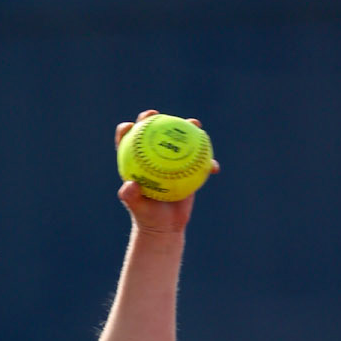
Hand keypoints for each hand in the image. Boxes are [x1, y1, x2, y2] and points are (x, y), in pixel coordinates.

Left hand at [114, 110, 218, 235]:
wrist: (163, 225)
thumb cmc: (147, 216)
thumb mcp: (137, 208)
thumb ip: (130, 196)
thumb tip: (130, 184)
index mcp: (137, 161)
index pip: (128, 140)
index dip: (127, 130)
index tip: (131, 126)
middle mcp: (153, 155)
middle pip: (152, 130)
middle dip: (152, 117)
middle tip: (156, 115)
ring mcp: (171, 159)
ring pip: (179, 138)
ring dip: (188, 127)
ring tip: (194, 125)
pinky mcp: (188, 166)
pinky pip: (200, 161)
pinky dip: (207, 164)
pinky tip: (213, 168)